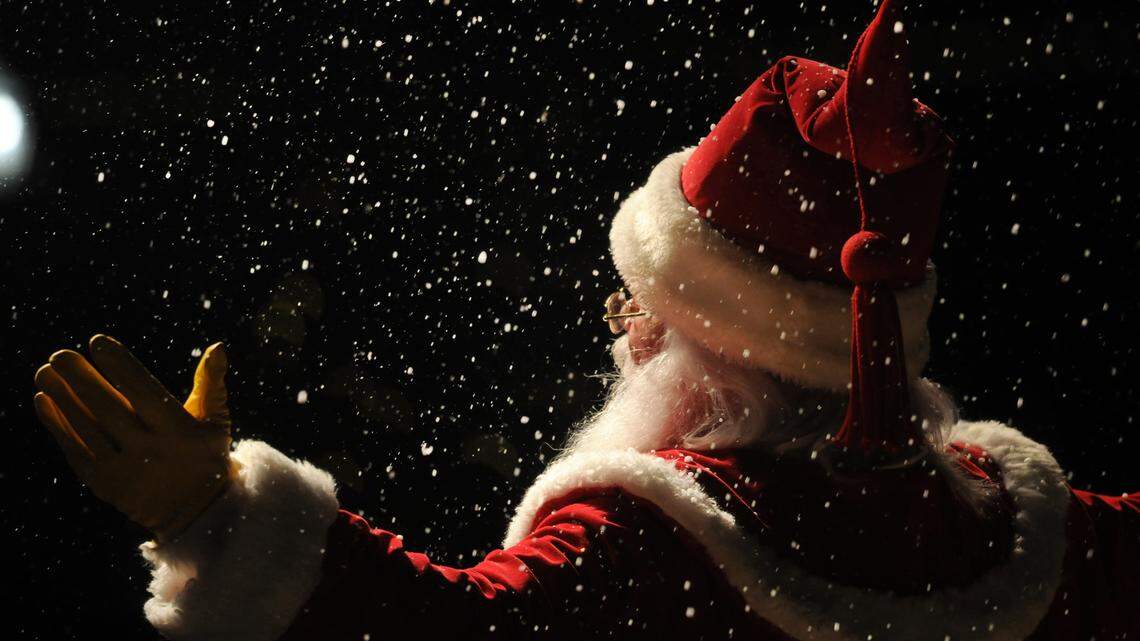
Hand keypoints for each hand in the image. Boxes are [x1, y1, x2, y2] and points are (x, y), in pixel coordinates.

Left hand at [33, 335, 238, 541]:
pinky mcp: (104, 485)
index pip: (145, 392)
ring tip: (46, 372)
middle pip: (109, 408)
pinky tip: (45, 399)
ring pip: (87, 427)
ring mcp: (125, 471)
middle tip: (61, 355)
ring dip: (63, 397)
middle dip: (81, 379)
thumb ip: (212, 382)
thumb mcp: (215, 420)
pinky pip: (75, 449)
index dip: (120, 366)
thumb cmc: (202, 453)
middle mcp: (152, 452)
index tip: (99, 342)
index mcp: (180, 432)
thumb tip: (217, 346)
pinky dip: (57, 424)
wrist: (193, 511)